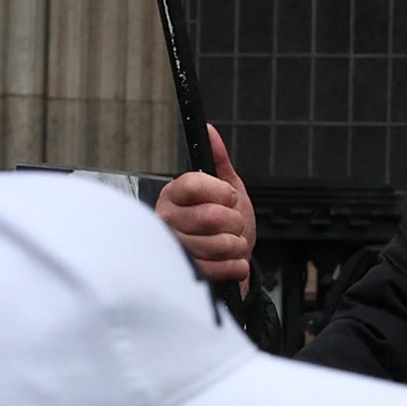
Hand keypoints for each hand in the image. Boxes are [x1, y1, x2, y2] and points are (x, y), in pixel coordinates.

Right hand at [158, 130, 257, 289]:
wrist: (232, 259)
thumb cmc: (224, 224)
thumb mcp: (227, 187)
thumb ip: (219, 160)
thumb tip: (210, 131)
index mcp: (174, 195)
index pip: (194, 185)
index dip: (221, 192)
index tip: (229, 197)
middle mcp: (168, 220)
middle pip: (211, 216)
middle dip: (235, 221)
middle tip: (232, 224)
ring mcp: (176, 249)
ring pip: (219, 244)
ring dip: (237, 244)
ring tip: (230, 242)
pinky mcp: (189, 274)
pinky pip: (223, 267)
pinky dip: (237, 264)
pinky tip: (230, 260)